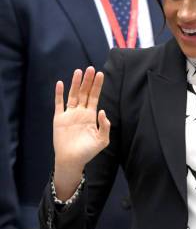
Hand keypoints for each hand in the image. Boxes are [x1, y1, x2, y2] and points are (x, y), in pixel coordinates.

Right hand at [53, 67, 109, 198]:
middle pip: (85, 93)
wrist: (72, 160)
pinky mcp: (59, 119)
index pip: (95, 97)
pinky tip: (60, 83)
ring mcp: (69, 114)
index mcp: (91, 116)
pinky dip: (59, 94)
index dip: (97, 86)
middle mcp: (80, 112)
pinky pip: (59, 104)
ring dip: (75, 84)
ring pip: (73, 95)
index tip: (100, 74)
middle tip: (91, 68)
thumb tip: (103, 111)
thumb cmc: (88, 151)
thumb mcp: (102, 139)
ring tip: (79, 71)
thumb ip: (105, 125)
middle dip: (88, 81)